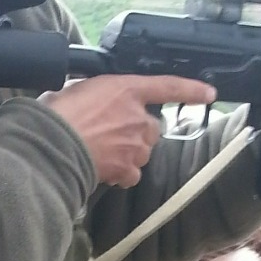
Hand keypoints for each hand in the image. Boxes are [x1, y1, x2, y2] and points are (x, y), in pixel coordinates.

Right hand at [41, 75, 216, 187]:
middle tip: (112, 133)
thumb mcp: (79, 89)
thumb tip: (96, 103)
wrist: (51, 145)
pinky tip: (106, 171)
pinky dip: (123, 174)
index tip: (209, 94)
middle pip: (152, 127)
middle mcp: (137, 116)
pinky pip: (133, 174)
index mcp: (126, 89)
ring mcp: (135, 144)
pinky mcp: (128, 168)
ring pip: (143, 151)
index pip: (167, 86)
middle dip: (137, 132)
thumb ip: (99, 95)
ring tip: (103, 151)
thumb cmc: (57, 114)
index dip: (191, 89)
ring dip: (129, 153)